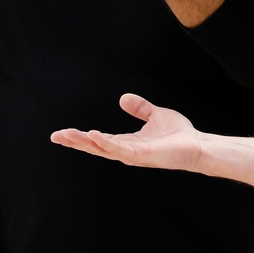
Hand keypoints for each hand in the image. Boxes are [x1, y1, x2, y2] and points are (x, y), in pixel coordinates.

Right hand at [51, 93, 203, 171]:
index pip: (99, 140)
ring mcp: (133, 154)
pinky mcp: (142, 155)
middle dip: (75, 142)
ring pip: (103, 149)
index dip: (81, 137)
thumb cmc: (178, 135)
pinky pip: (120, 149)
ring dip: (85, 143)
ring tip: (67, 136)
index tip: (63, 133)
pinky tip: (94, 135)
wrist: (197, 145)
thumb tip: (122, 98)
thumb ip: (140, 108)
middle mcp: (127, 150)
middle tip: (56, 136)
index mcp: (127, 142)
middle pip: (95, 147)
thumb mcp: (155, 115)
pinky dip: (106, 143)